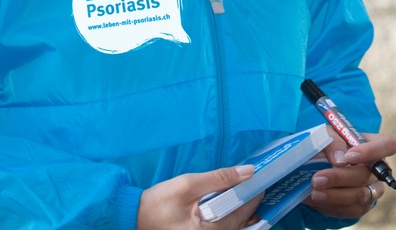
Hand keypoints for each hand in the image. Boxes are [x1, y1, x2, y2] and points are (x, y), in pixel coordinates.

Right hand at [137, 165, 262, 229]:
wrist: (132, 219)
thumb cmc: (157, 204)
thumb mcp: (187, 185)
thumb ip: (220, 178)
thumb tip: (249, 171)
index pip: (243, 210)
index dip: (255, 193)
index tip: (263, 178)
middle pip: (242, 221)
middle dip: (250, 202)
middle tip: (256, 183)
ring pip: (235, 227)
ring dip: (242, 210)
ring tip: (246, 192)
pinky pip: (225, 229)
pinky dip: (231, 217)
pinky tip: (232, 205)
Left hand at [304, 131, 395, 218]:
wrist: (316, 167)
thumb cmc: (328, 146)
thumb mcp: (327, 135)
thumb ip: (334, 142)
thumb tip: (339, 160)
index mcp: (376, 145)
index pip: (388, 145)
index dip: (372, 151)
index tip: (349, 157)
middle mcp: (378, 169)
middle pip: (368, 175)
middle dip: (340, 178)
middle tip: (317, 179)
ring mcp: (372, 189)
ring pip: (361, 196)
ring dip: (335, 195)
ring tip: (313, 192)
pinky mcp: (361, 206)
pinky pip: (351, 210)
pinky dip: (331, 205)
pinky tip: (315, 199)